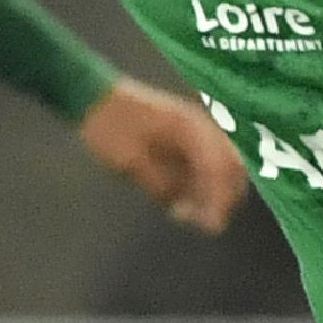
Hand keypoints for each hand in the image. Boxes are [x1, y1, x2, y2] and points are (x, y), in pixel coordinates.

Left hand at [79, 81, 243, 230]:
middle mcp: (200, 127)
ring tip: (184, 213)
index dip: (219, 200)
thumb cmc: (108, 127)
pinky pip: (206, 164)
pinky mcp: (185, 137)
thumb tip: (183, 208)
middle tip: (204, 224)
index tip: (211, 226)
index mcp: (190, 128)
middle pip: (232, 167)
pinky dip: (201, 185)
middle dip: (224, 198)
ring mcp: (195, 130)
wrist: (90, 96)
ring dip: (212, 193)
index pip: (219, 168)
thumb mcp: (130, 162)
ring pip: (223, 167)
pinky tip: (179, 200)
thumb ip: (161, 184)